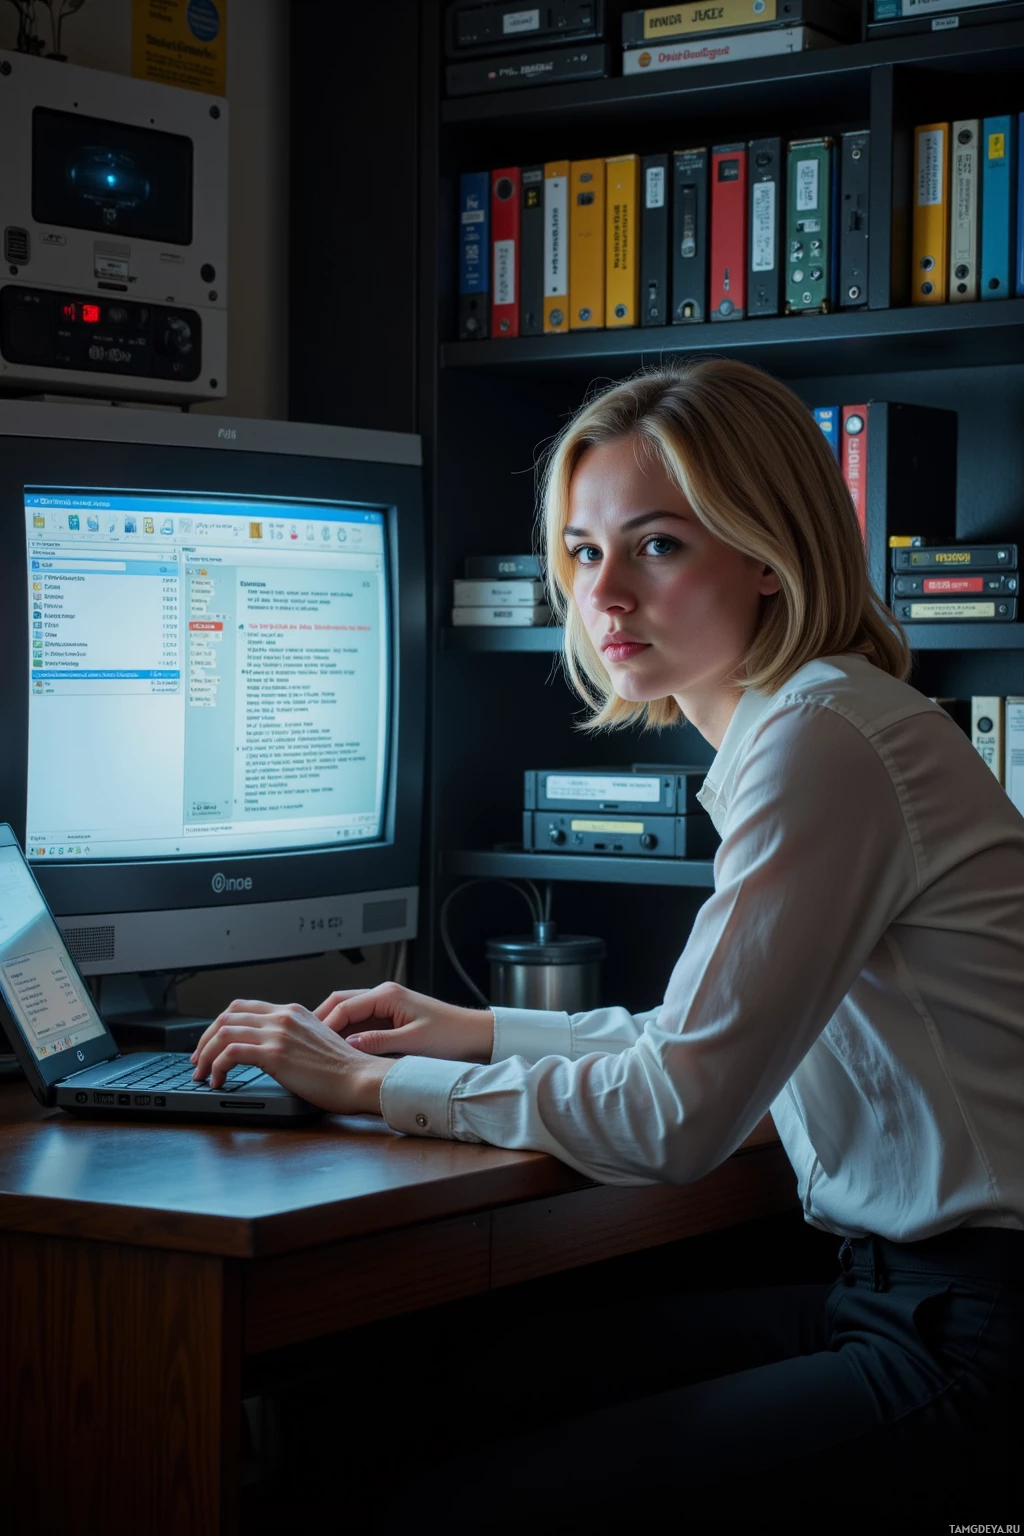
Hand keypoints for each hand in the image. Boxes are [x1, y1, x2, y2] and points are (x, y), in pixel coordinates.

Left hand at [189, 999, 394, 1114]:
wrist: (361, 1078)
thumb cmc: (344, 1070)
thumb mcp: (316, 1042)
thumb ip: (293, 1038)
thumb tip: (269, 1052)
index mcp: (293, 1012)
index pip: (244, 1007)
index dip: (221, 1024)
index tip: (212, 1044)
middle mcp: (283, 1017)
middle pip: (227, 1016)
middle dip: (205, 1039)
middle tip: (199, 1060)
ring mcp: (278, 1034)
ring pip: (223, 1032)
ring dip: (206, 1054)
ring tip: (203, 1074)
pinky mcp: (274, 1054)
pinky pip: (231, 1053)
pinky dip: (217, 1067)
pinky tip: (219, 1081)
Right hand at [314, 982, 493, 1064]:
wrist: (474, 1036)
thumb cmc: (451, 1035)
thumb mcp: (413, 1041)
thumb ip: (379, 1042)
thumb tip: (348, 1043)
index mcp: (388, 995)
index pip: (344, 1006)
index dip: (324, 1024)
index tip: (309, 1041)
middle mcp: (384, 995)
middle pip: (341, 1003)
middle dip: (320, 1020)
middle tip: (303, 1040)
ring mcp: (387, 1005)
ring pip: (349, 1012)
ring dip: (332, 1026)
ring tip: (315, 1046)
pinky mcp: (391, 1018)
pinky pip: (361, 1022)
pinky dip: (346, 1032)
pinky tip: (338, 1048)